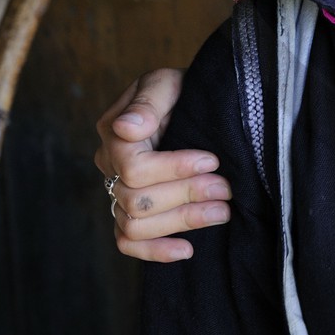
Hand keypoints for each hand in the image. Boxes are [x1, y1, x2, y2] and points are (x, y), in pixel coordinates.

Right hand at [93, 68, 230, 260]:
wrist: (192, 102)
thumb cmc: (181, 90)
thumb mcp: (167, 82)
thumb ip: (148, 102)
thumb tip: (127, 128)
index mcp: (114, 133)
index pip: (134, 167)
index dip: (175, 168)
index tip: (212, 160)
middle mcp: (109, 165)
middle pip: (137, 200)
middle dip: (186, 195)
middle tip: (226, 187)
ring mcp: (116, 191)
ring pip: (134, 225)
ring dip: (181, 221)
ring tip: (222, 211)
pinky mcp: (130, 211)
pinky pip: (128, 242)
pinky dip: (155, 251)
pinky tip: (187, 249)